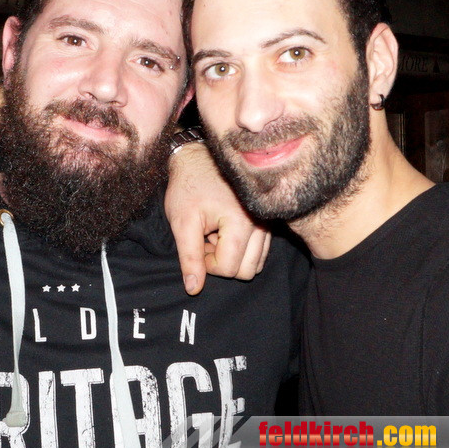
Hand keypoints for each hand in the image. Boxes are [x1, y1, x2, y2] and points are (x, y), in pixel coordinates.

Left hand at [166, 141, 270, 293]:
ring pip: (254, 263)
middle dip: (222, 262)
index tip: (196, 244)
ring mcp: (266, 222)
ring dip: (231, 256)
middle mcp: (261, 224)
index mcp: (242, 223)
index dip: (207, 264)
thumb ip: (189, 257)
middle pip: (246, 271)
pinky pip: (258, 251)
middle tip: (205, 241)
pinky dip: (240, 249)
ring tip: (213, 234)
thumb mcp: (182, 222)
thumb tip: (193, 289)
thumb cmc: (189, 187)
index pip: (229, 268)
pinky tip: (222, 231)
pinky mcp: (265, 221)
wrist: (198, 158)